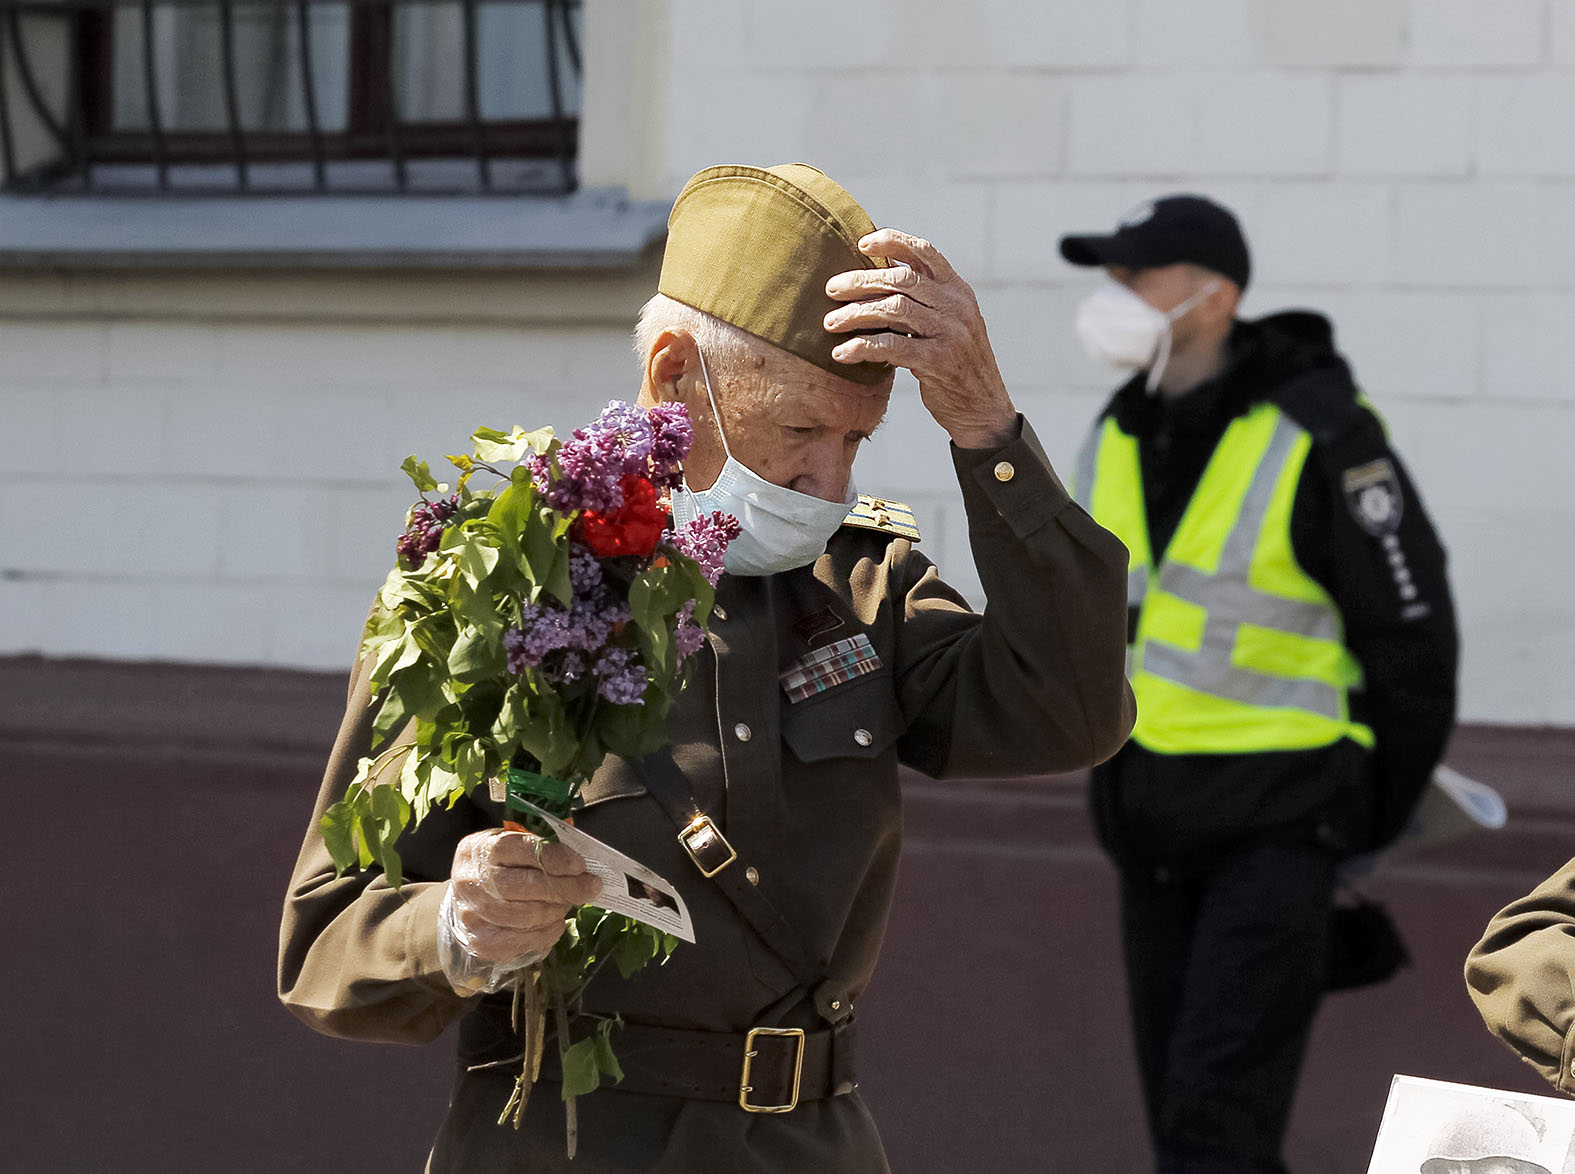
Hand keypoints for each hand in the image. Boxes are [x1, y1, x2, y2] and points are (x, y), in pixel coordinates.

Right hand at [447, 828, 600, 964]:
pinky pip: (520, 941)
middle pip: (522, 886)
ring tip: (567, 904)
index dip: (553, 859)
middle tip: (589, 888)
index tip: (580, 866)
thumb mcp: (516, 848)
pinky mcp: (479, 941)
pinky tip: (555, 923)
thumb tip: (580, 867)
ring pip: (523, 916)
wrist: (471, 896)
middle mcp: (471, 880)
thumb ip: (544, 851)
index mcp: (481, 848)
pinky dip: (545, 934)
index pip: (520, 850)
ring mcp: (472, 913)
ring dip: (554, 911)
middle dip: (563, 888)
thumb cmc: (502, 868)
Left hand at [824, 229, 1016, 448]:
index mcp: (958, 290)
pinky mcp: (940, 361)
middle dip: (861, 281)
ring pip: (894, 310)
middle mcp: (956, 306)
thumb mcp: (949, 323)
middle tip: (831, 289)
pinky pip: (893, 347)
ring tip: (830, 323)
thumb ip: (923, 301)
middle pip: (901, 279)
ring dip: (855, 314)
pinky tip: (842, 353)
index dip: (892, 241)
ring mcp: (950, 332)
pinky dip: (862, 348)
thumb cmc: (955, 363)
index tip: (862, 244)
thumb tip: (880, 276)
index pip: (925, 252)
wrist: (983, 408)